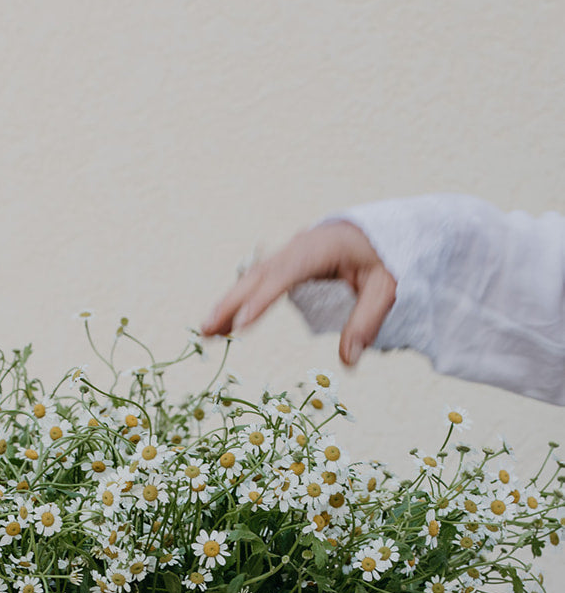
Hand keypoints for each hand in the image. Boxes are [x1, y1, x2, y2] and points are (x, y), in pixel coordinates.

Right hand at [200, 220, 396, 367]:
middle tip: (208, 329)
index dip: (264, 297)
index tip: (243, 323)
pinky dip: (238, 302)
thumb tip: (348, 361)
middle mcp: (298, 247)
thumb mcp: (386, 287)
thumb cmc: (384, 257)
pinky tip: (223, 325)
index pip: (288, 273)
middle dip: (232, 302)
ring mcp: (288, 255)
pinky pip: (256, 283)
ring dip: (228, 304)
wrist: (377, 232)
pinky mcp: (284, 265)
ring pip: (252, 279)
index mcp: (322, 246)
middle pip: (259, 275)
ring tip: (207, 333)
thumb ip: (367, 321)